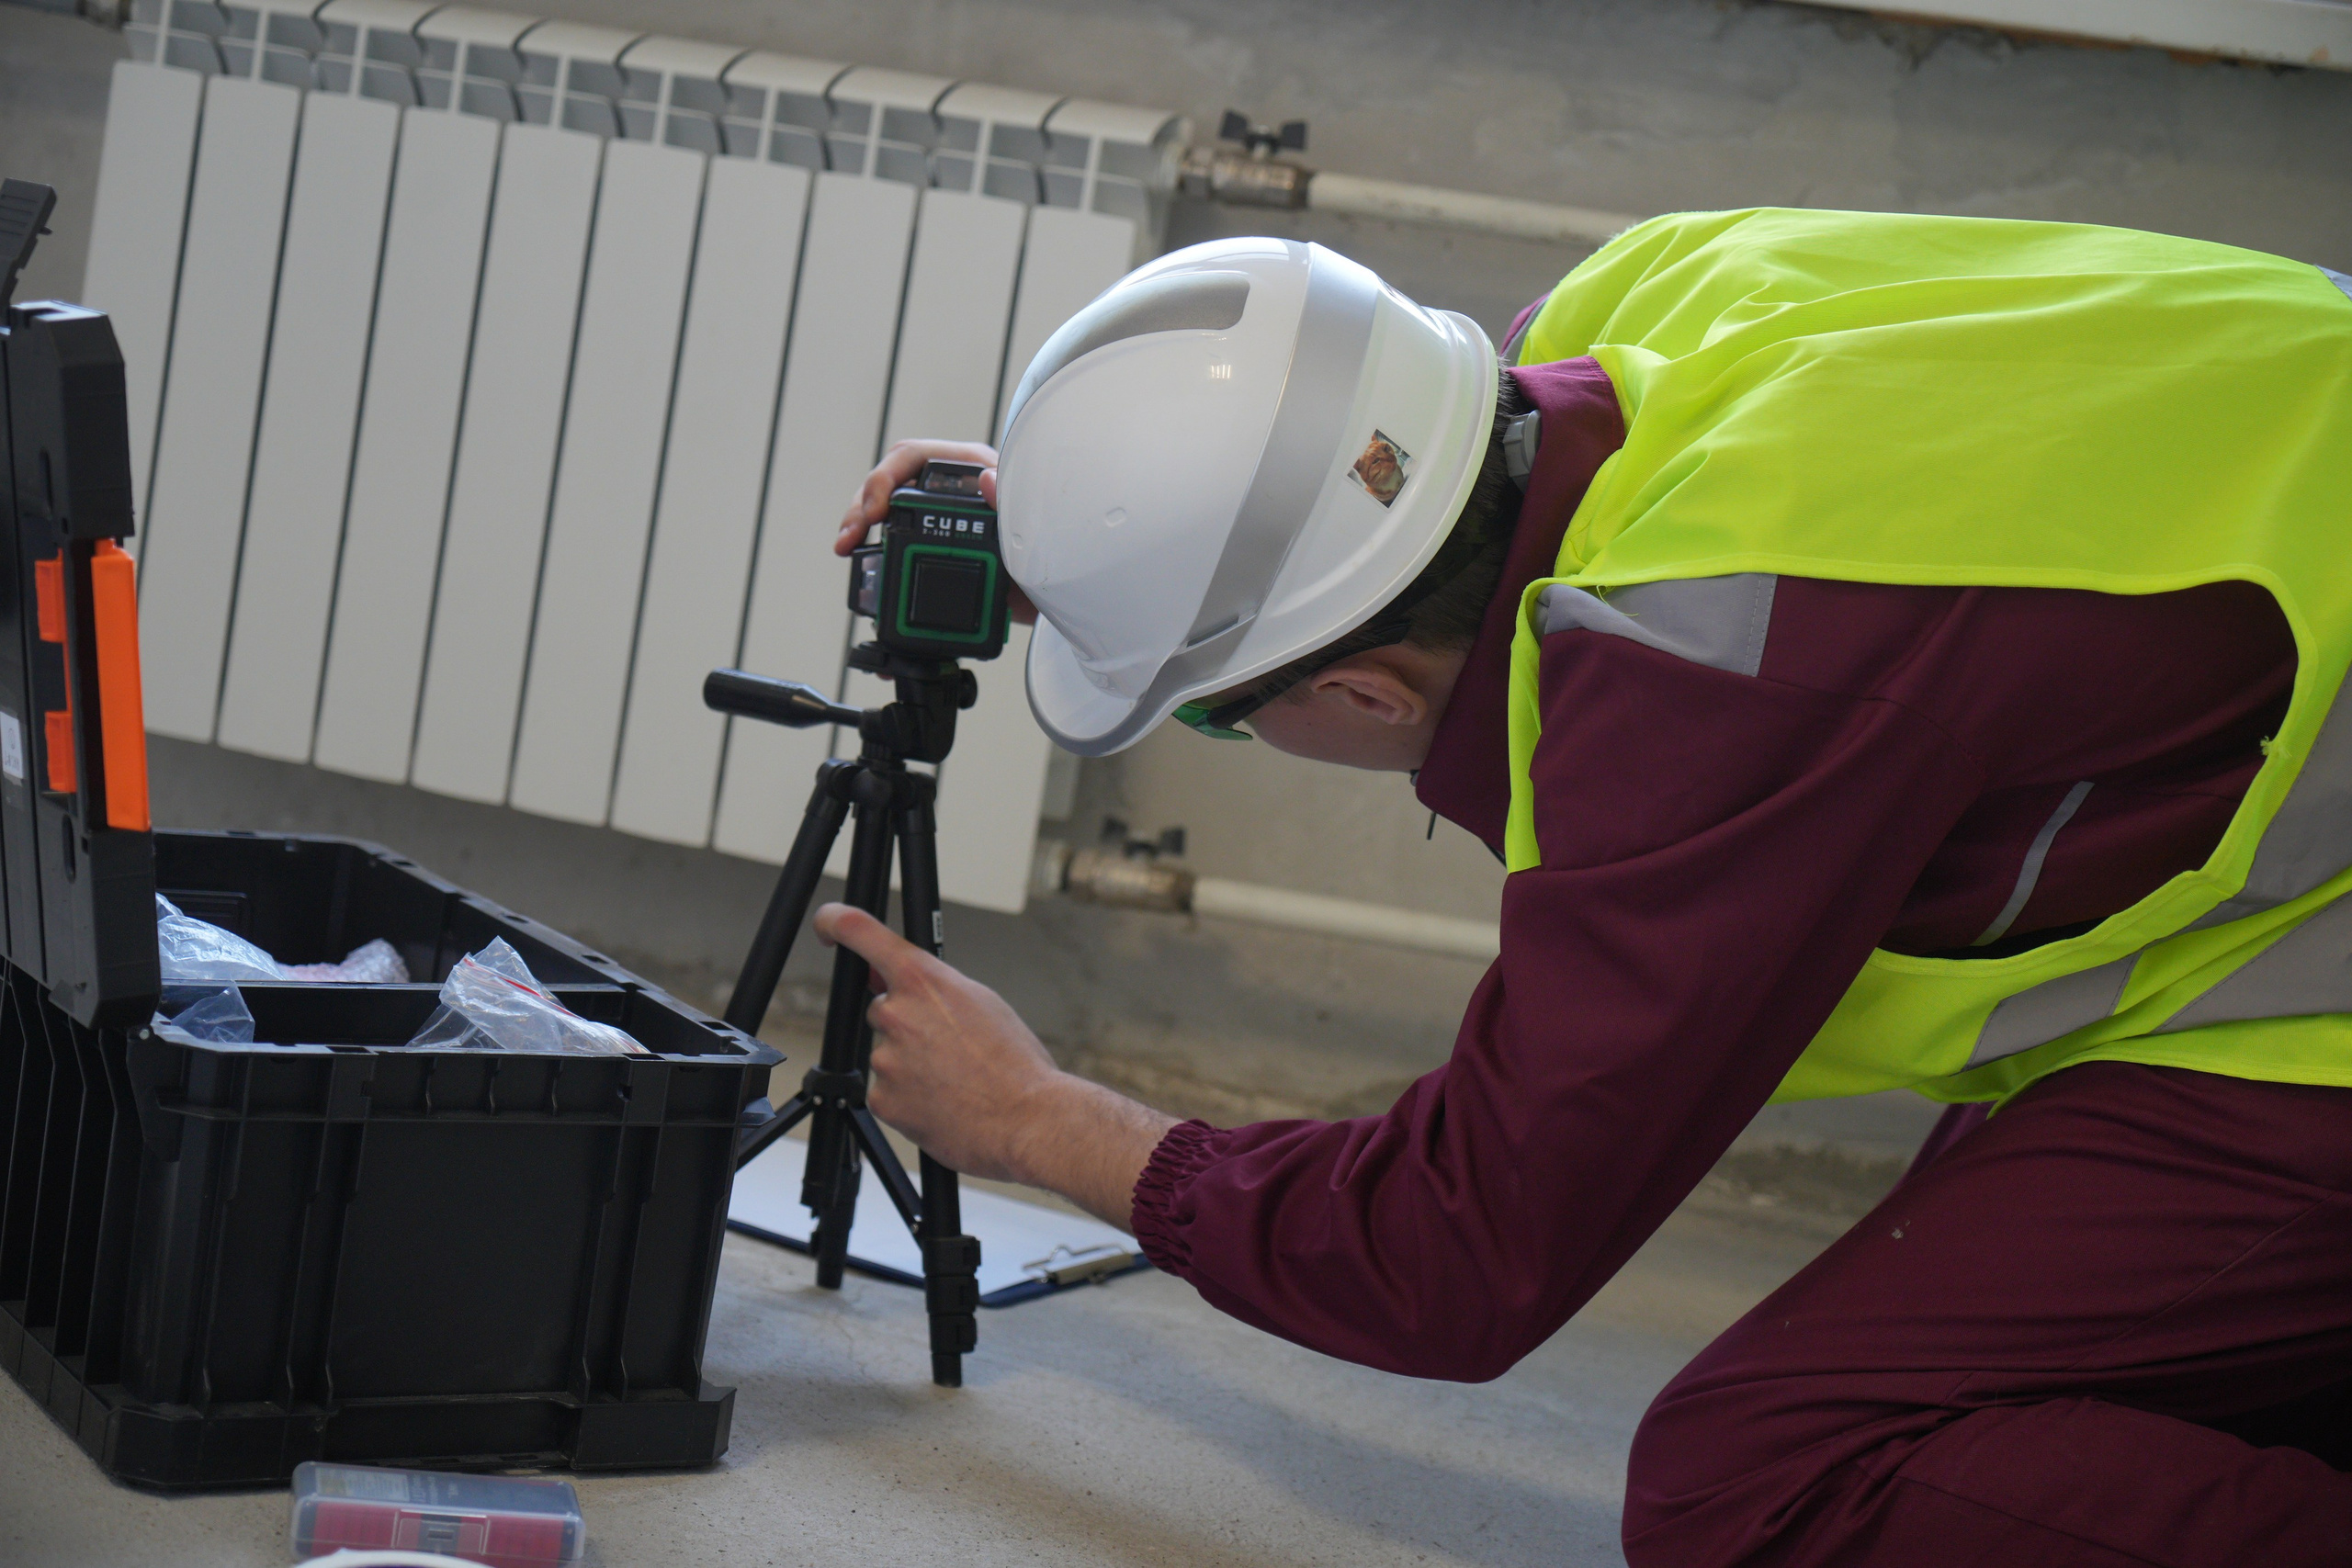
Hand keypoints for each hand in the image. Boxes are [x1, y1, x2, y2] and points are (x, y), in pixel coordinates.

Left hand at [813, 903, 1175, 1229]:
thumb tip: (890, 978)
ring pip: (887, 1053)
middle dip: (908, 1023)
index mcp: (923, 980)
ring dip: (912, 1064)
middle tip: (949, 1046)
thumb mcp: (982, 1001)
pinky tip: (942, 1100)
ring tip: (955, 1079)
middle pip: (883, 1009)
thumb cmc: (1014, 1063)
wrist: (1028, 1119)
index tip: (827, 925)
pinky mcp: (883, 1099)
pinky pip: (887, 1091)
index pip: (861, 933)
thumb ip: (932, 985)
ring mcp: (886, 1059)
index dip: (835, 922)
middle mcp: (897, 1013)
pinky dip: (909, 1097)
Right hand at [839, 440, 1036, 624]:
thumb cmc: (1055, 547)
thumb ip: (1013, 502)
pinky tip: (861, 564)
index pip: (915, 456)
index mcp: (974, 469)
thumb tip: (985, 476)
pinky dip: (875, 550)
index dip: (886, 478)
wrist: (1061, 592)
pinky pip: (896, 538)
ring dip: (861, 525)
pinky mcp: (937, 543)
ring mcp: (941, 515)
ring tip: (846, 549)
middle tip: (849, 538)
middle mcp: (952, 487)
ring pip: (888, 508)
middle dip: (862, 505)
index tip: (874, 511)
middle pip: (891, 482)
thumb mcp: (1035, 527)